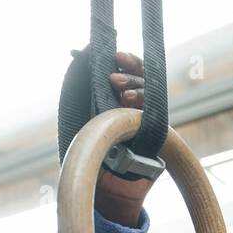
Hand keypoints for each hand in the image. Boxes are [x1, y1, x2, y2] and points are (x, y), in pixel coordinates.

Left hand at [94, 51, 155, 225]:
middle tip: (113, 78)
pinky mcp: (157, 134)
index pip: (132, 70)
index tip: (116, 55)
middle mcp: (138, 103)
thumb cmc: (87, 144)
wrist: (98, 182)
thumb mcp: (78, 109)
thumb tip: (75, 50)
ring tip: (120, 95)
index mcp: (121, 94)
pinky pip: (157, 115)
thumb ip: (80, 79)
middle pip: (144, 79)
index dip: (128, 61)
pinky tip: (130, 108)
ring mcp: (149, 118)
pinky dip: (143, 109)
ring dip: (136, 90)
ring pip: (151, 95)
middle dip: (131, 73)